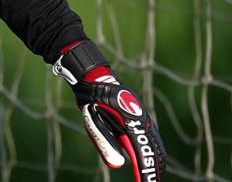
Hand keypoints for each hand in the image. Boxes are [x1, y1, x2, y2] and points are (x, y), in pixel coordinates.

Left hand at [53, 40, 165, 180]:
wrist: (94, 76)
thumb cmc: (91, 98)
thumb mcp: (92, 119)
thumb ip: (104, 142)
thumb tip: (118, 166)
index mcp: (131, 122)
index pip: (142, 155)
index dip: (145, 173)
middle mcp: (142, 121)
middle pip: (155, 152)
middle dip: (154, 170)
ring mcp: (144, 118)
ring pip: (156, 146)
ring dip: (156, 162)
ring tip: (150, 177)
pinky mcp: (142, 117)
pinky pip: (152, 138)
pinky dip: (154, 152)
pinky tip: (150, 161)